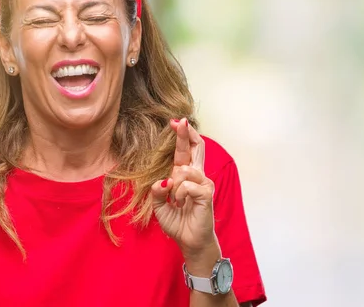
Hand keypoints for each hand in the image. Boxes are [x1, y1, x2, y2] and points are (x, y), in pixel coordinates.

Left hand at [151, 119, 216, 258]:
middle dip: (187, 134)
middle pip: (197, 147)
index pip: (186, 151)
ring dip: (174, 185)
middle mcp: (197, 177)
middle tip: (180, 121)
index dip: (182, 136)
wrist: (189, 242)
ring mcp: (204, 184)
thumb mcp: (159, 206)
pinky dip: (179, 194)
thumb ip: (157, 191)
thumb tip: (163, 180)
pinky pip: (187, 185)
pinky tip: (181, 204)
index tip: (175, 122)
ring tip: (176, 201)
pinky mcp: (206, 194)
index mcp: (186, 176)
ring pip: (185, 170)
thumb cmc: (179, 223)